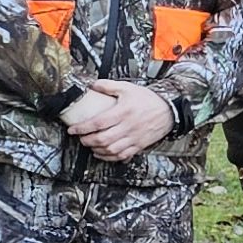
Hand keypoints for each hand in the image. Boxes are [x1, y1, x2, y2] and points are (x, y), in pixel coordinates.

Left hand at [60, 79, 177, 161]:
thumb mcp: (128, 88)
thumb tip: (91, 85)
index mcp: (123, 112)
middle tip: (80, 138)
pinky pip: (122, 155)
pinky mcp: (139, 145)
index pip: (98, 123)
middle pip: (102, 139)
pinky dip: (109, 157)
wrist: (169, 111)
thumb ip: (108, 86)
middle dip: (87, 141)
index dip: (82, 128)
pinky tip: (101, 153)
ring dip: (96, 150)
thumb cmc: (148, 100)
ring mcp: (134, 138)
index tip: (72, 130)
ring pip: (111, 150)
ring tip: (89, 145)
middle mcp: (128, 127)